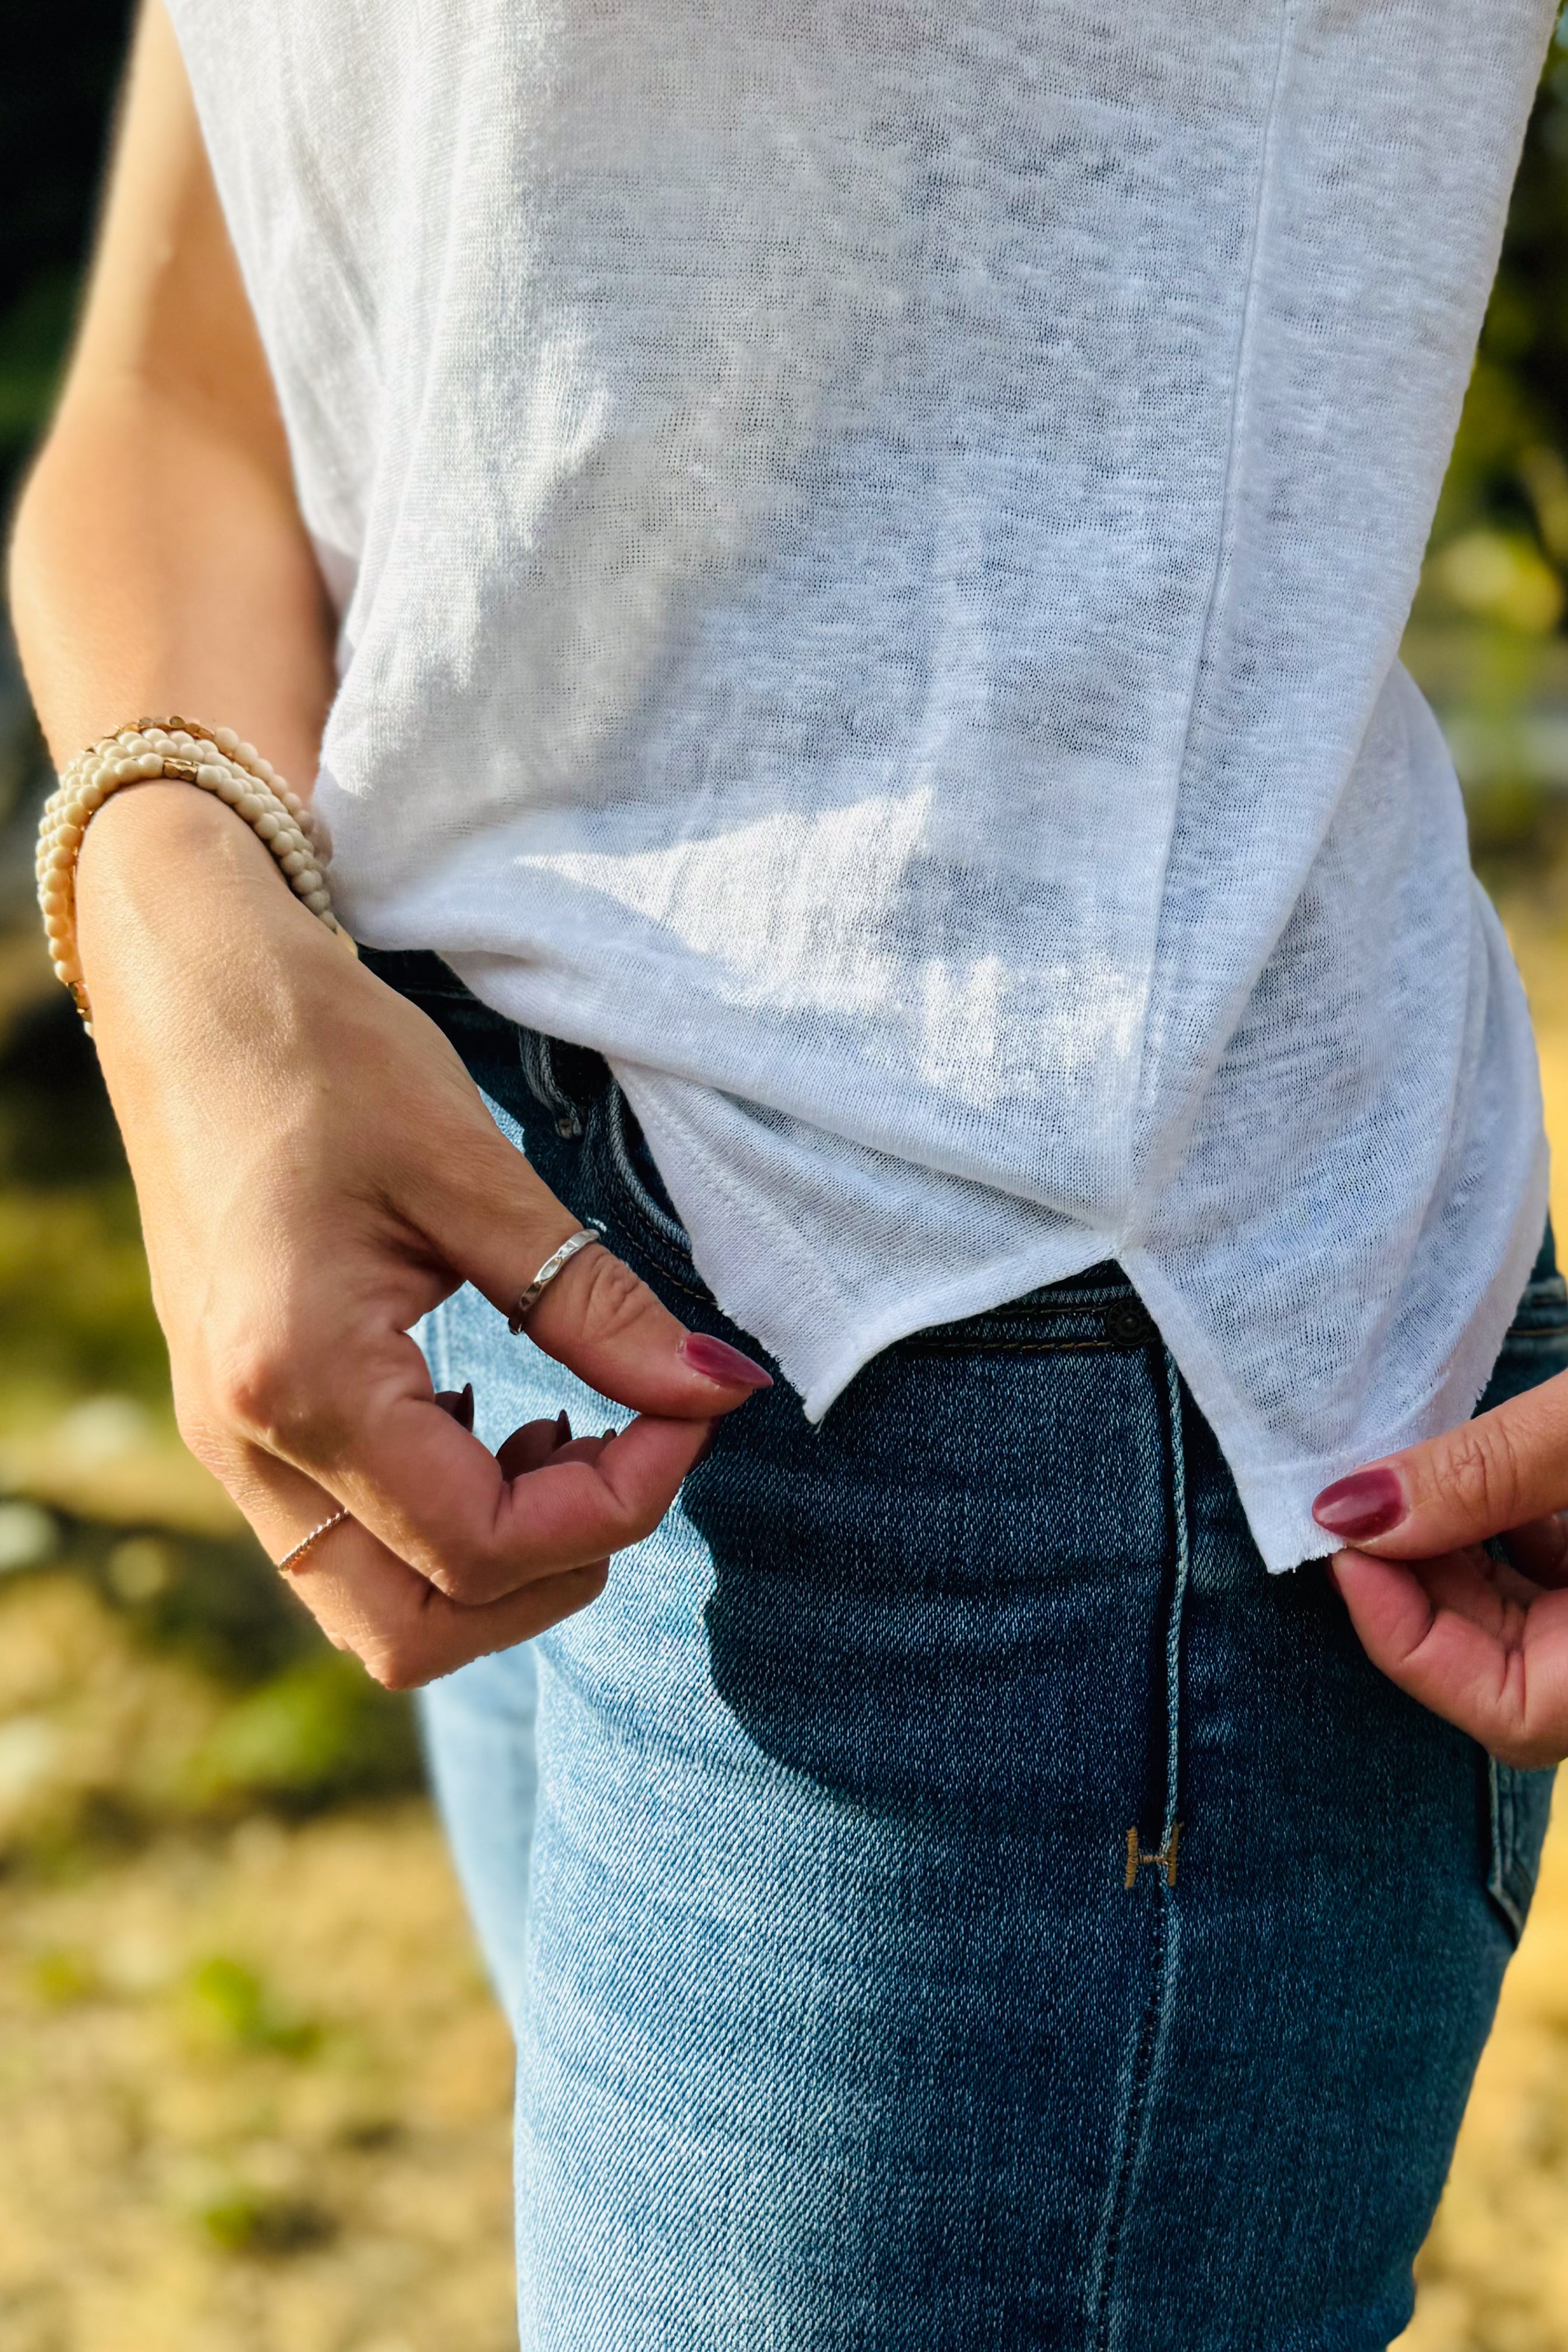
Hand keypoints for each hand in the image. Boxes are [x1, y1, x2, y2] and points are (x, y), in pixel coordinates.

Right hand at [76, 783, 770, 1686]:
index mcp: (299, 1382)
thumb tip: (721, 1391)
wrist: (192, 988)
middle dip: (552, 1572)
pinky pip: (348, 1544)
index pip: (481, 1548)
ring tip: (563, 1433)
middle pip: (414, 1633)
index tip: (687, 1415)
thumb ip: (596, 1303)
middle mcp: (246, 1444)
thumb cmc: (323, 1055)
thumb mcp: (476, 1169)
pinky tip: (495, 1415)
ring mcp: (230, 1444)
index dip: (616, 1507)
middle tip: (627, 1449)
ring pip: (377, 1607)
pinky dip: (443, 1519)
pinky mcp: (240, 1423)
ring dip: (497, 1558)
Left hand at [1313, 1375, 1567, 1766]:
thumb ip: (1487, 1474)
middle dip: (1418, 1587)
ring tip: (1403, 1476)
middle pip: (1510, 1668)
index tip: (1347, 1546)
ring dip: (1458, 1554)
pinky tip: (1481, 1465)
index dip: (1409, 1638)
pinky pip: (1559, 1573)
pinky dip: (1510, 1528)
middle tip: (1353, 1503)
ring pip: (1532, 1620)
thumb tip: (1356, 1510)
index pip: (1511, 1714)